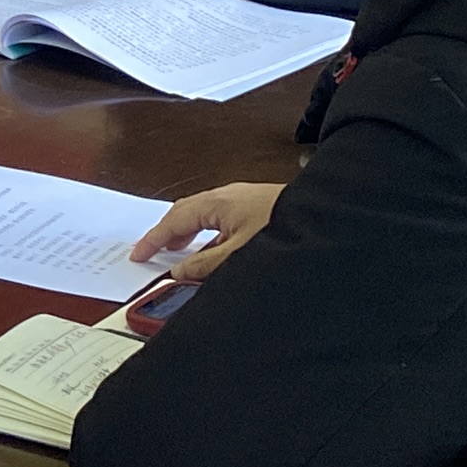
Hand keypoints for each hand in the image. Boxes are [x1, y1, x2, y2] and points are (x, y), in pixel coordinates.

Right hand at [131, 181, 284, 282]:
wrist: (328, 216)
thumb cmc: (284, 228)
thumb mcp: (239, 255)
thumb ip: (206, 265)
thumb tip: (179, 271)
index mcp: (218, 202)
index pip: (174, 220)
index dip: (153, 238)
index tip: (138, 255)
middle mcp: (228, 195)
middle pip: (187, 212)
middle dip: (167, 232)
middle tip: (152, 253)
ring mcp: (245, 199)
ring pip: (206, 214)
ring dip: (189, 233)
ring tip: (180, 253)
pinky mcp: (260, 207)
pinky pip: (223, 218)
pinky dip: (210, 234)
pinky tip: (217, 250)